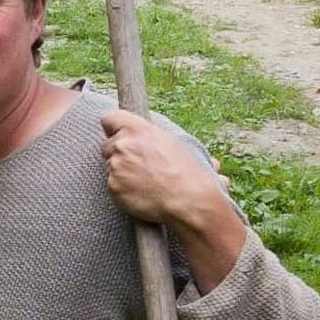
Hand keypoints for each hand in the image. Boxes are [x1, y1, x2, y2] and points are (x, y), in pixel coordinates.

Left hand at [98, 109, 246, 284]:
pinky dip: (122, 192)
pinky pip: (112, 187)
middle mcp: (123, 144)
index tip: (117, 134)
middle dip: (118, 155)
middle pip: (108, 146)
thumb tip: (210, 161)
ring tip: (144, 183)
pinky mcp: (113, 186)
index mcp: (139, 129)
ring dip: (121, 174)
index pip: (109, 119)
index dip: (113, 128)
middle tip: (137, 166)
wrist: (188, 200)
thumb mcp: (182, 147)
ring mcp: (115, 166)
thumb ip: (169, 144)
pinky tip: (140, 195)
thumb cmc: (190, 174)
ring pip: (110, 167)